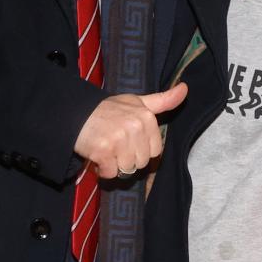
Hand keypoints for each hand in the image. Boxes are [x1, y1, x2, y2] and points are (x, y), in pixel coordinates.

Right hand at [73, 84, 187, 177]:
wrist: (76, 113)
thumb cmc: (108, 110)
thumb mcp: (137, 102)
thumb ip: (163, 100)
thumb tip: (185, 88)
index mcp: (146, 117)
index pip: (155, 151)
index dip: (141, 149)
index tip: (128, 139)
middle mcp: (135, 127)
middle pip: (142, 162)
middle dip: (128, 157)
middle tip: (115, 143)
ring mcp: (119, 139)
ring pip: (127, 169)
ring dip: (115, 164)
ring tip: (106, 148)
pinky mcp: (104, 151)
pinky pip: (111, 173)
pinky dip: (103, 169)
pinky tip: (98, 155)